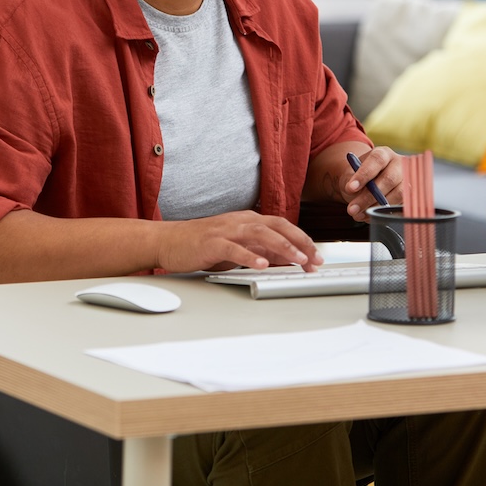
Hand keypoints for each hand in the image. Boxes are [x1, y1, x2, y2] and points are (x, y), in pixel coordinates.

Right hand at [155, 210, 323, 272]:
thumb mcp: (236, 247)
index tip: (317, 257)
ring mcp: (226, 230)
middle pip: (277, 227)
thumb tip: (284, 261)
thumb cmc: (201, 245)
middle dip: (299, 242)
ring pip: (260, 234)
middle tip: (314, 259)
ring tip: (297, 260)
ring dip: (282, 247)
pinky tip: (262, 265)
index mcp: (248, 220)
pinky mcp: (212, 242)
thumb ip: (259, 250)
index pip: (282, 226)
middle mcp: (240, 221)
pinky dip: (250, 256)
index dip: (302, 240)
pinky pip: (234, 248)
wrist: (168, 241)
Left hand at [342, 146, 403, 220]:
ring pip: (398, 194)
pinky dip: (385, 213)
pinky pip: (401, 205)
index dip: (364, 174)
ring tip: (358, 214)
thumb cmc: (358, 177)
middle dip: (369, 196)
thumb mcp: (350, 175)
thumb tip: (353, 191)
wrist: (366, 184)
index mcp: (383, 154)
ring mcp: (407, 180)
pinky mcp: (411, 195)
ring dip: (377, 207)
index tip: (350, 188)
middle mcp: (399, 164)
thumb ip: (350, 180)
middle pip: (389, 179)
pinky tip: (369, 216)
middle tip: (352, 209)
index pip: (377, 160)